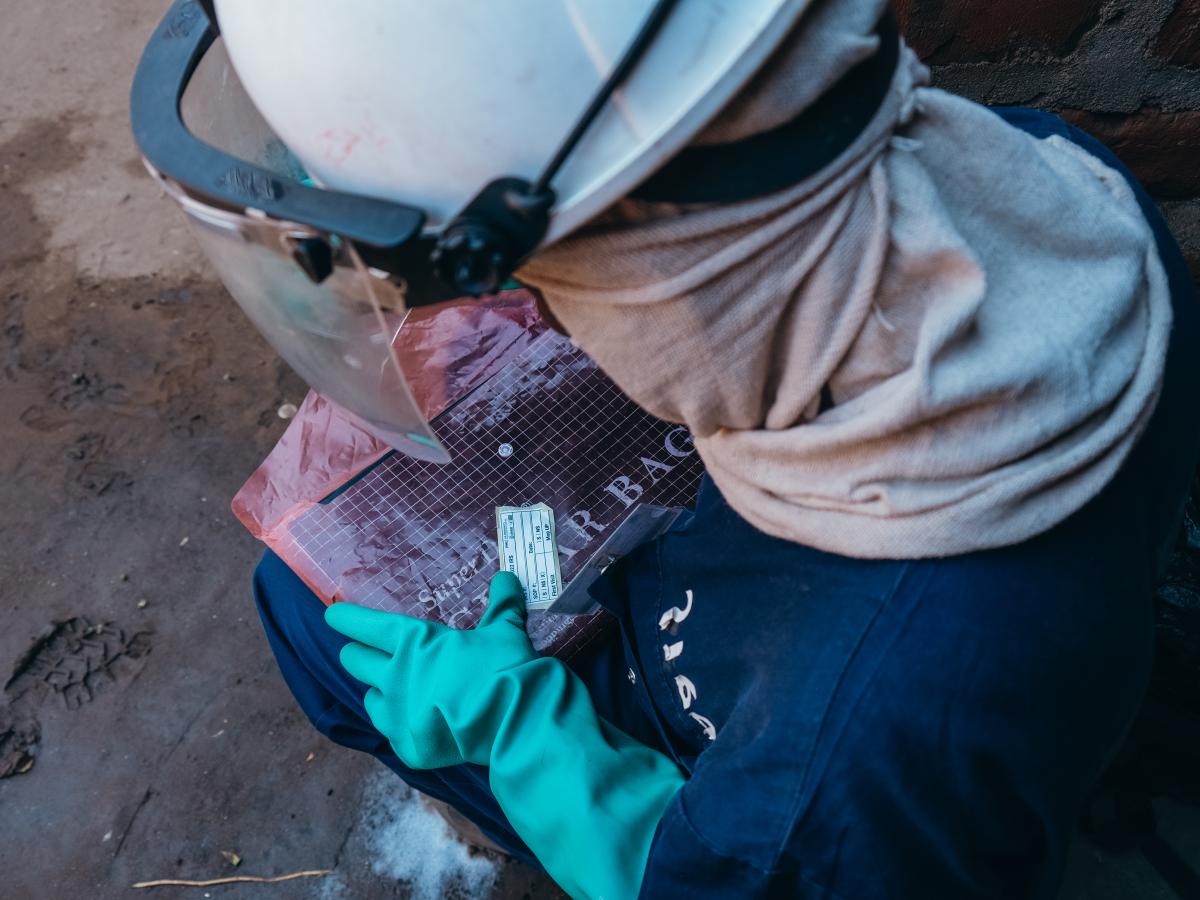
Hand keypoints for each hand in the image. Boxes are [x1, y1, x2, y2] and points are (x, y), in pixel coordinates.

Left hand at [325, 572, 535, 768]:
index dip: (346, 619)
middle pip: (356, 661)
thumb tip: (506, 578)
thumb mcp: (505, 631)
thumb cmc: (504, 667)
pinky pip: (392, 732)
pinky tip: (415, 723)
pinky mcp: (408, 747)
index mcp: (413, 643)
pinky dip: (401, 725)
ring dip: (380, 691)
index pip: (367, 626)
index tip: (332, 615)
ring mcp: (398, 716)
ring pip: (370, 699)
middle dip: (356, 654)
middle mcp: (395, 677)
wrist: (514, 721)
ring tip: (394, 690)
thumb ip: (501, 605)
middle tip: (360, 651)